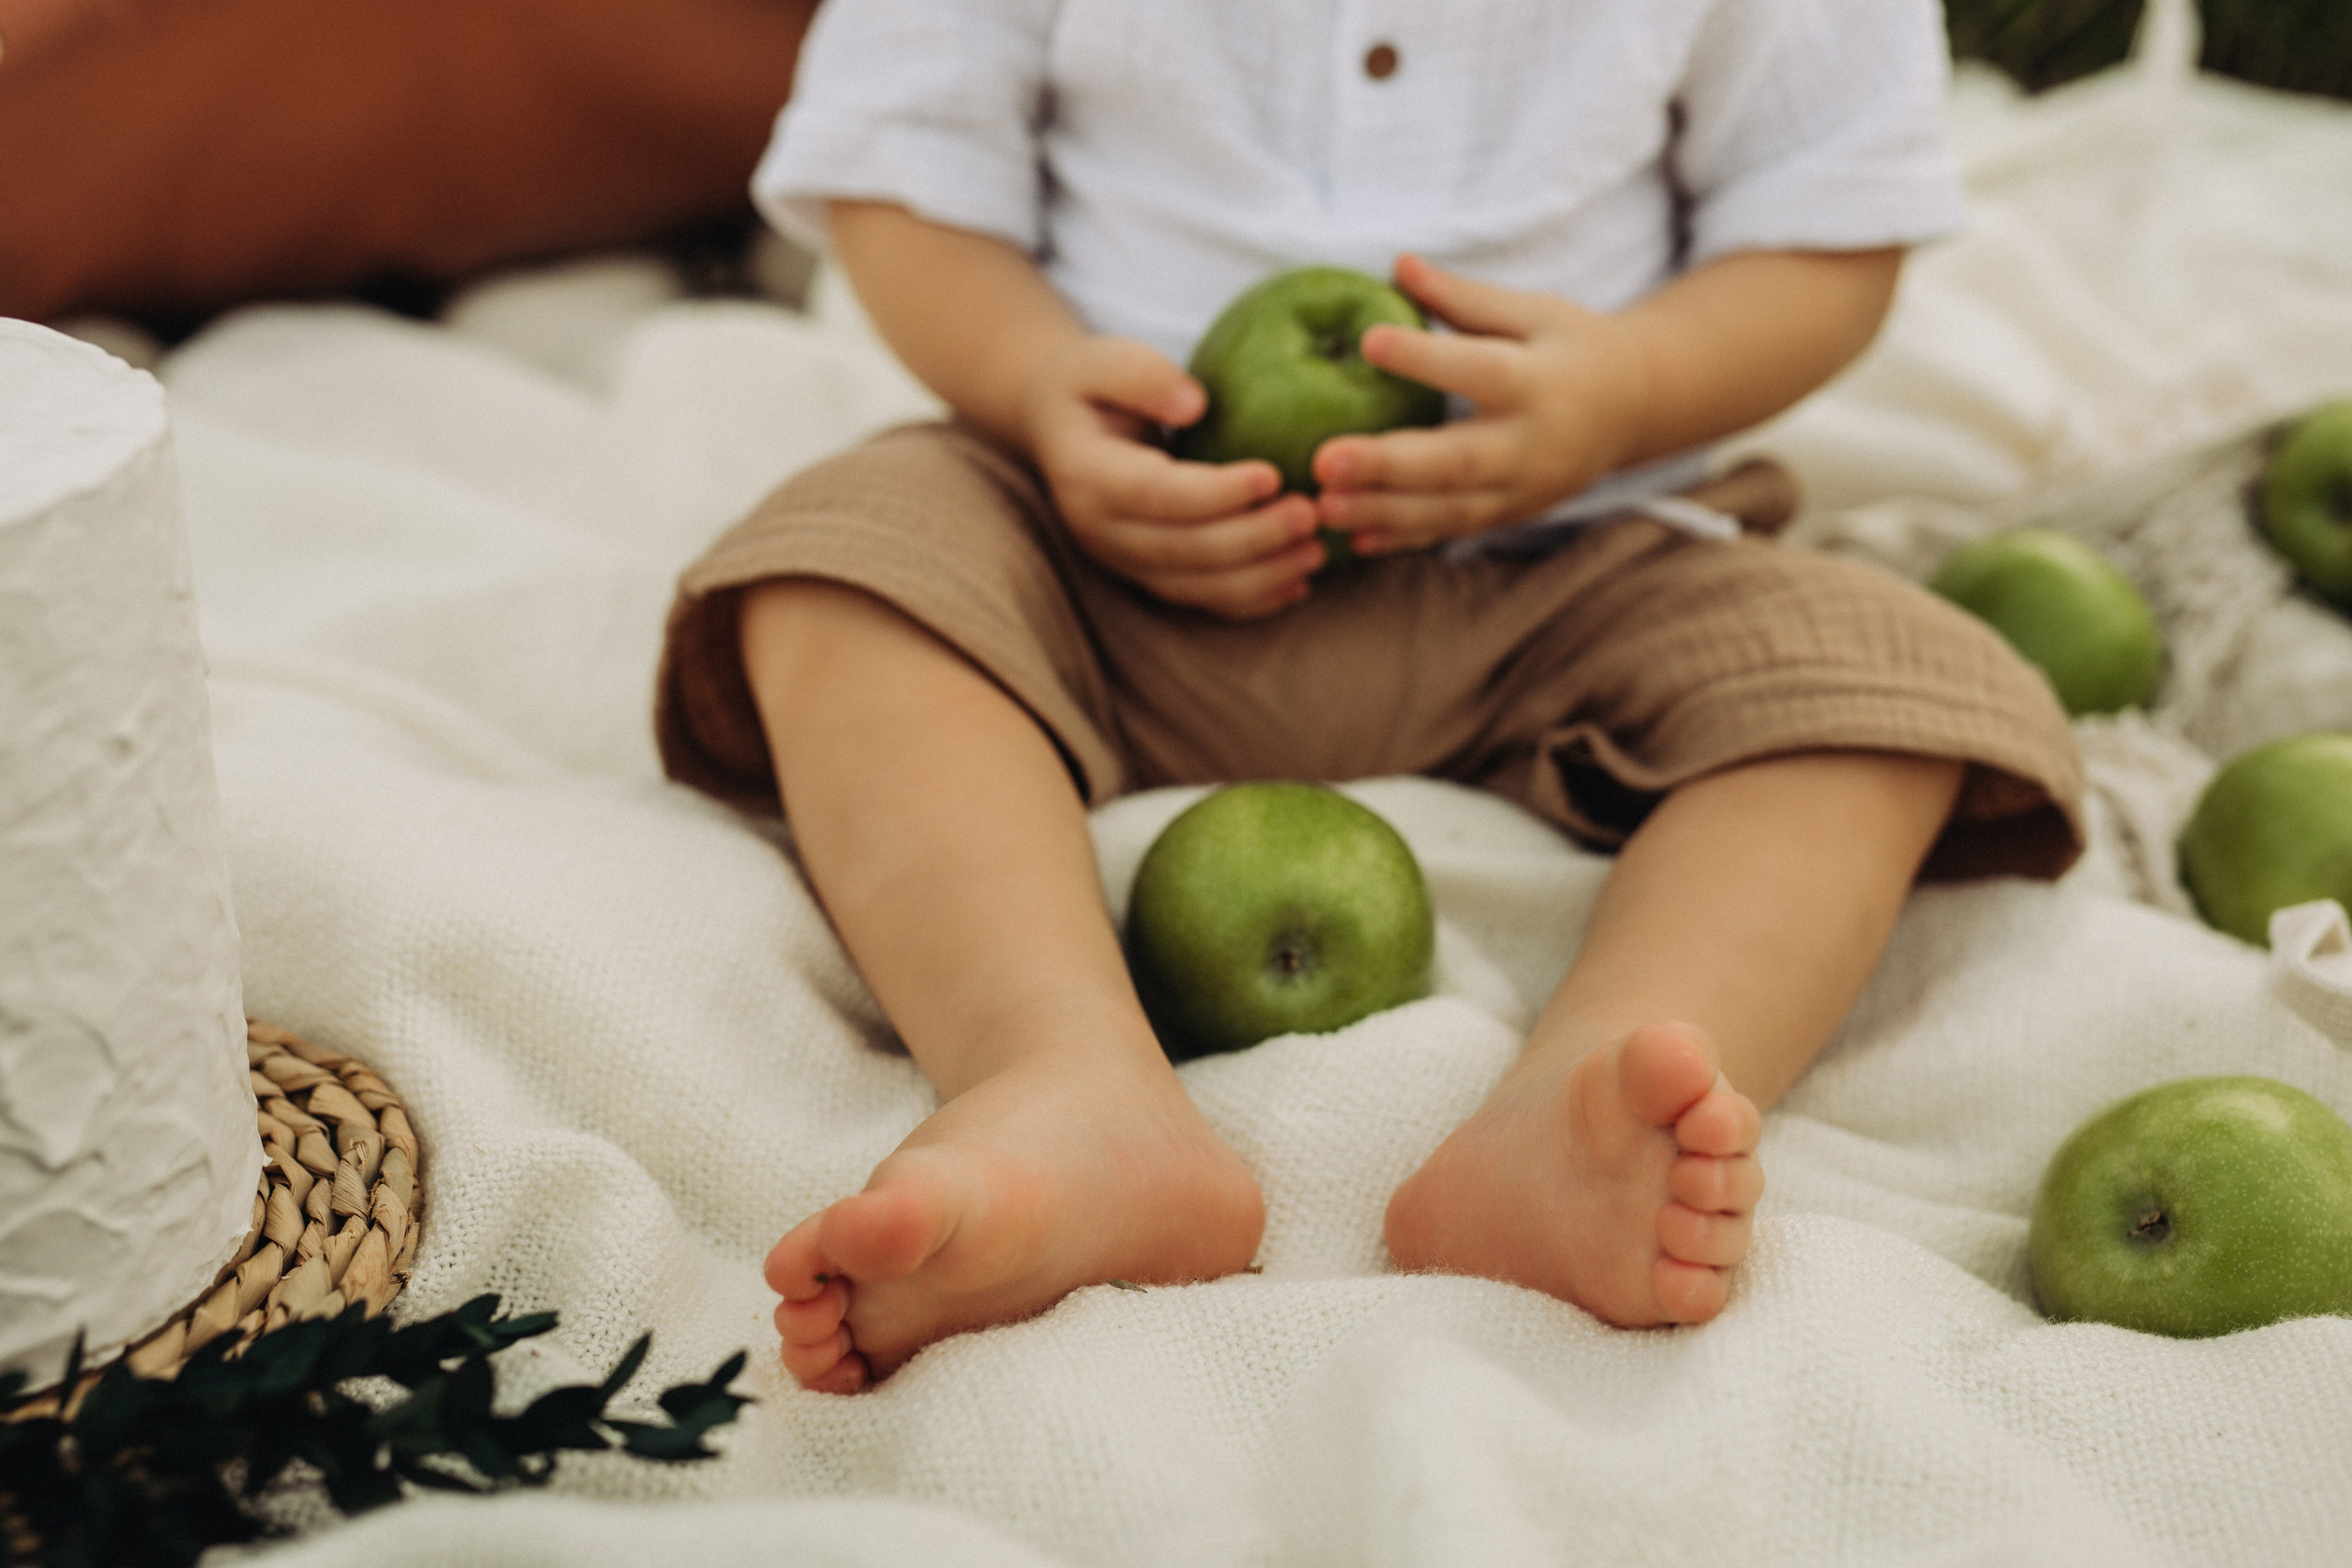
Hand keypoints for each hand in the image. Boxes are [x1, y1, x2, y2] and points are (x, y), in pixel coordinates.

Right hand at [1023, 336, 1324, 618]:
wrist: (1057, 428)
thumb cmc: (1087, 384)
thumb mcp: (1101, 359)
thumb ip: (1141, 375)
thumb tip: (1195, 404)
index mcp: (1088, 475)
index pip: (1155, 495)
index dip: (1215, 493)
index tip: (1272, 474)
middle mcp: (1101, 530)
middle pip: (1183, 550)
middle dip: (1252, 539)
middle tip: (1311, 513)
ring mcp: (1123, 560)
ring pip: (1195, 586)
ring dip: (1260, 577)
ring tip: (1316, 552)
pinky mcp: (1147, 575)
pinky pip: (1200, 600)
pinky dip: (1250, 600)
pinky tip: (1297, 586)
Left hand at [1312, 254, 1652, 555]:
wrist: (1634, 408)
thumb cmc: (1570, 346)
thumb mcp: (1531, 311)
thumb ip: (1463, 298)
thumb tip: (1397, 262)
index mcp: (1541, 380)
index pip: (1479, 369)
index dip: (1425, 358)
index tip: (1367, 341)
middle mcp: (1533, 444)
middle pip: (1456, 462)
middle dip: (1387, 465)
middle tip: (1323, 461)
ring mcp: (1523, 490)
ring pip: (1449, 510)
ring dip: (1383, 511)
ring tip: (1323, 506)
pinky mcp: (1510, 515)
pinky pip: (1452, 531)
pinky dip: (1404, 538)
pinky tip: (1354, 539)